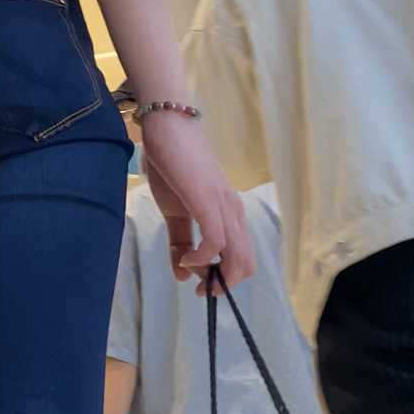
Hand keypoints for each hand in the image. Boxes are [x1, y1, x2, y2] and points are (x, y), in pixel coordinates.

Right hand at [141, 114, 254, 289]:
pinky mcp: (209, 202)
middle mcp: (234, 212)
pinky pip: (217, 243)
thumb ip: (179, 242)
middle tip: (196, 287)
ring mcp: (224, 207)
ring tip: (188, 270)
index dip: (221, 279)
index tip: (195, 282)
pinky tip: (185, 257)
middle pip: (246, 265)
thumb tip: (182, 276)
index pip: (242, 259)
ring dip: (215, 276)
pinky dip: (202, 259)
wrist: (167, 125)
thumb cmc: (171, 164)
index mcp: (230, 214)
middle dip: (222, 284)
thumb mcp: (174, 210)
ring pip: (238, 258)